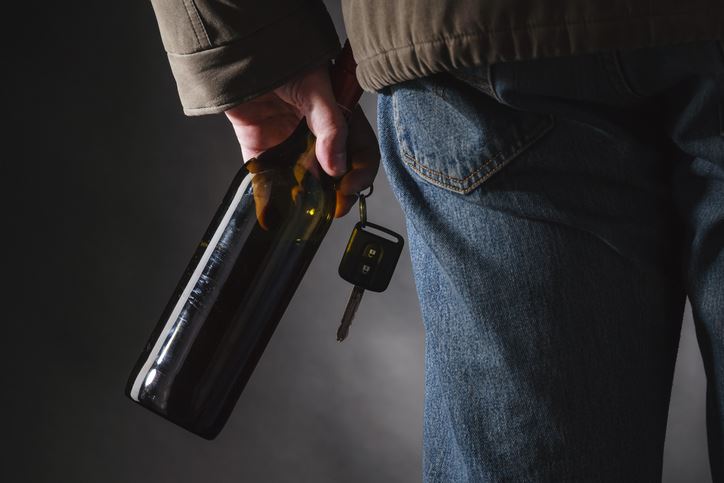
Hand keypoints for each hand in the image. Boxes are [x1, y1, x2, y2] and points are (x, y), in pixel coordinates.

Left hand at [224, 65, 379, 217]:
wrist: (242, 51)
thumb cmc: (285, 60)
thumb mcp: (318, 90)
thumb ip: (331, 127)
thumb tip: (336, 167)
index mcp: (339, 120)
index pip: (360, 154)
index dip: (359, 174)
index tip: (349, 187)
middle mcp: (316, 137)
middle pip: (334, 175)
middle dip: (335, 194)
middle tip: (330, 207)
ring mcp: (289, 145)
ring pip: (303, 182)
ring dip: (305, 199)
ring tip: (303, 210)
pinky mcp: (261, 150)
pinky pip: (268, 179)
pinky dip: (270, 197)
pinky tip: (274, 210)